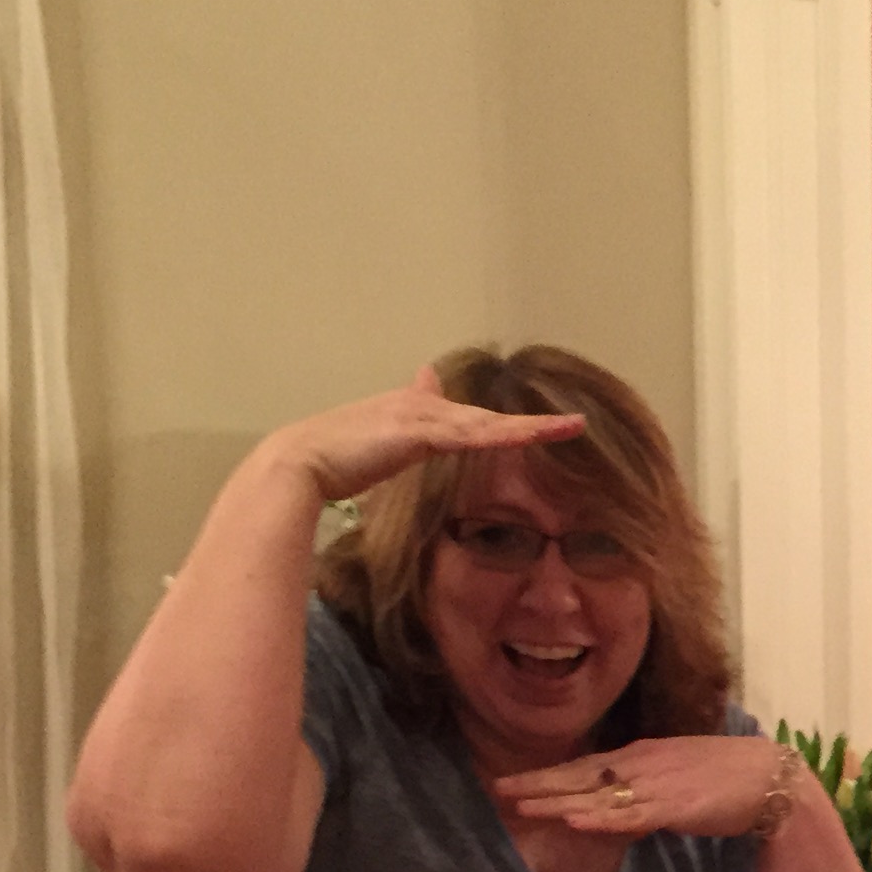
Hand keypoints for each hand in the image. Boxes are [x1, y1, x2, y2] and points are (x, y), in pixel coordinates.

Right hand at [262, 365, 582, 503]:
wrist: (297, 462)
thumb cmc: (328, 466)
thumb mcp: (371, 455)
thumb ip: (394, 449)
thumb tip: (390, 461)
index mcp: (413, 412)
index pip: (468, 420)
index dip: (502, 425)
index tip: (533, 427)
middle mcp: (420, 405)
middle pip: (487, 418)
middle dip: (531, 424)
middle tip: (574, 425)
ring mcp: (421, 414)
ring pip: (488, 422)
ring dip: (531, 427)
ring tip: (572, 429)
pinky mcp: (419, 429)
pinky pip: (473, 433)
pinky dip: (505, 433)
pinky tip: (535, 435)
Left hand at [494, 734, 787, 838]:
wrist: (769, 776)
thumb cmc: (729, 776)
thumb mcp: (678, 777)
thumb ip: (648, 789)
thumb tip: (625, 804)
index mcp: (641, 756)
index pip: (584, 766)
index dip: (547, 775)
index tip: (512, 782)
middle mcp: (641, 765)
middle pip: (580, 776)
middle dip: (538, 784)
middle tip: (499, 790)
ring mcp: (655, 785)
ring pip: (596, 796)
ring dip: (557, 801)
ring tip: (521, 806)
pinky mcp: (674, 807)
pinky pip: (629, 815)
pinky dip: (600, 818)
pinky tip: (575, 820)